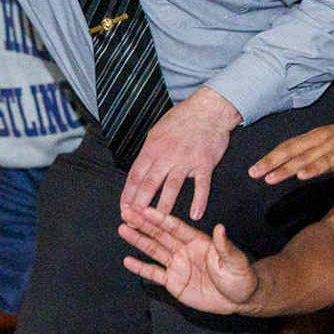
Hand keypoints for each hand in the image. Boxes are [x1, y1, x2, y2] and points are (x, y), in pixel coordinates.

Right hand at [118, 205, 258, 313]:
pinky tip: (128, 260)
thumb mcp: (235, 261)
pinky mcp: (174, 282)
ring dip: (138, 240)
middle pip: (160, 235)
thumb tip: (220, 228)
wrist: (240, 299)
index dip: (160, 218)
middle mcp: (184, 250)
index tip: (145, 209)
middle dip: (143, 224)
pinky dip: (140, 268)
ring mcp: (177, 265)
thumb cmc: (241, 277)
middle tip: (127, 212)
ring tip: (123, 229)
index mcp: (197, 241)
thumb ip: (225, 245)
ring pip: (154, 250)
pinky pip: (154, 274)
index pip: (175, 226)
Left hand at [120, 86, 240, 220]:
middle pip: (149, 183)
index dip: (128, 194)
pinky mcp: (205, 163)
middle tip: (134, 220)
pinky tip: (195, 215)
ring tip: (158, 223)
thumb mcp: (157, 130)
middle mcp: (167, 155)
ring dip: (164, 207)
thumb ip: (150, 151)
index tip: (124, 208)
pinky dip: (199, 201)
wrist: (209, 109)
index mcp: (153, 147)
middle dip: (139, 204)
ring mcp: (186, 160)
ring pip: (172, 187)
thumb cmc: (183, 118)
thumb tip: (140, 169)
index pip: (136, 175)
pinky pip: (201, 186)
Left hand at [249, 117, 333, 183]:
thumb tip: (312, 172)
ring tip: (269, 178)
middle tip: (252, 173)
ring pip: (304, 157)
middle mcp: (321, 137)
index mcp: (317, 137)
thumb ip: (325, 162)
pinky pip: (326, 161)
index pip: (289, 147)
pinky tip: (300, 176)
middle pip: (290, 150)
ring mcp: (333, 143)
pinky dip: (312, 168)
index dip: (271, 157)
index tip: (255, 169)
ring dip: (285, 168)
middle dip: (270, 162)